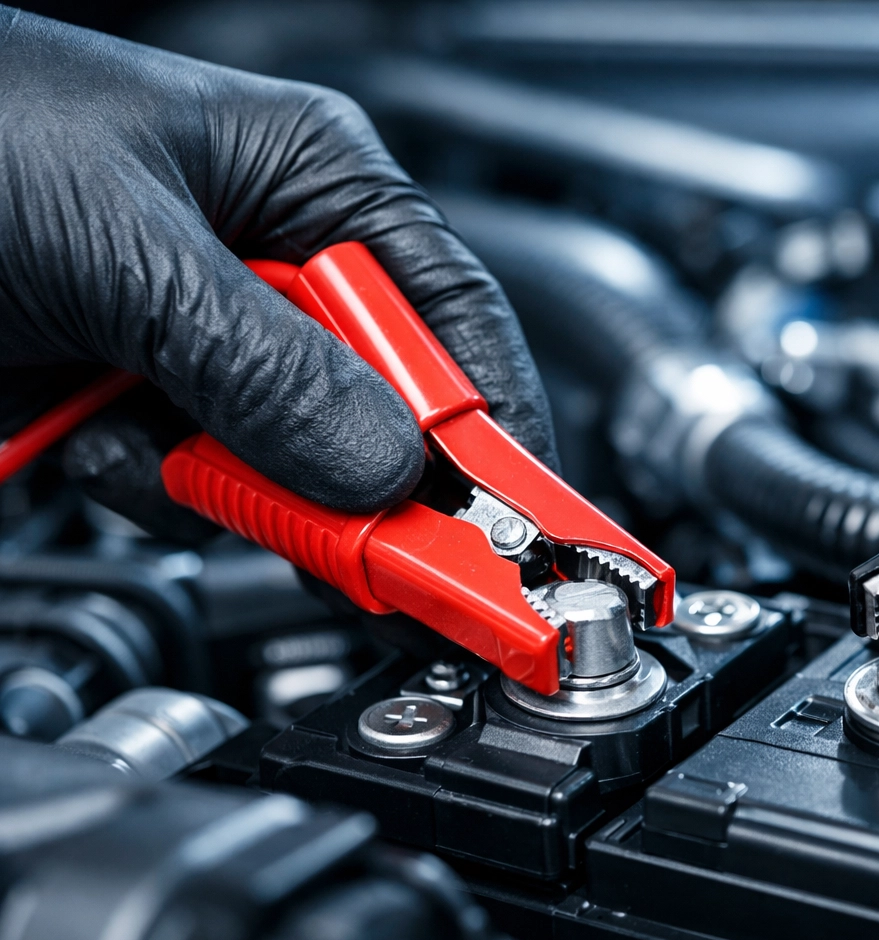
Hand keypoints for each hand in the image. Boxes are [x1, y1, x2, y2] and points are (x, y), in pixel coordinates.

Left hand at [0, 9, 556, 537]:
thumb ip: (266, 366)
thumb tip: (381, 466)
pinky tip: (88, 440)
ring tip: (152, 444)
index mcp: (310, 182)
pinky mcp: (133, 401)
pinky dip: (147, 488)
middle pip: (380, 408)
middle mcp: (271, 264)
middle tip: (362, 544)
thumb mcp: (125, 245)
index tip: (515, 524)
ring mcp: (201, 337)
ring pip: (287, 463)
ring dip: (227, 483)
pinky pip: (191, 485)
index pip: (450, 318)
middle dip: (351, 474)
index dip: (491, 426)